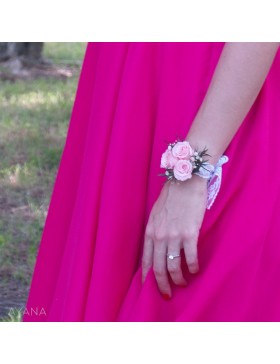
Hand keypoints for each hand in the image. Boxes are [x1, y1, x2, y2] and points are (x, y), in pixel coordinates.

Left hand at [141, 174, 207, 298]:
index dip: (147, 277)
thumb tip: (157, 247)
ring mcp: (174, 236)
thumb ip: (155, 231)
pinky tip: (195, 270)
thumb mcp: (156, 214)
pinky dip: (193, 267)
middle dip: (162, 285)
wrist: (185, 181)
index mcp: (150, 232)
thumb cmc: (171, 197)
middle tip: (167, 295)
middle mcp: (159, 236)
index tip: (148, 288)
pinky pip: (190, 258)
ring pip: (173, 266)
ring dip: (178, 279)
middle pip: (158, 268)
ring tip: (183, 284)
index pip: (145, 260)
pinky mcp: (189, 233)